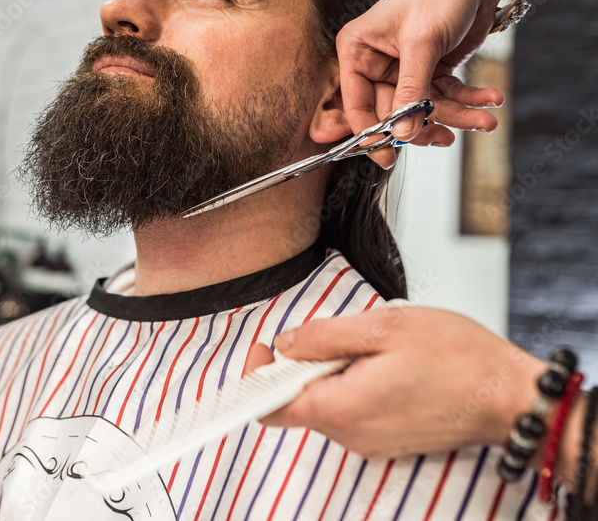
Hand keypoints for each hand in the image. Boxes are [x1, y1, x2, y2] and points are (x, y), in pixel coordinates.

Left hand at [241, 305, 546, 460]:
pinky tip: (391, 366)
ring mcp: (370, 442)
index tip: (262, 347)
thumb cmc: (460, 360)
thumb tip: (286, 342)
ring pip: (327, 403)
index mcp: (341, 408)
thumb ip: (323, 335)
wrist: (512, 397)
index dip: (256, 376)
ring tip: (378, 349)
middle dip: (307, 363)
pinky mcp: (388, 440)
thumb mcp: (382, 326)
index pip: (269, 407)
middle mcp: (351, 435)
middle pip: (299, 400)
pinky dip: (357, 384)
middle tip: (342, 335)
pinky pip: (353, 410)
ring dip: (337, 372)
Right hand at [337, 0, 505, 168]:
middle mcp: (376, 63)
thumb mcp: (422, 42)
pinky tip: (489, 101)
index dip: (372, 133)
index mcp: (357, 51)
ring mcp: (405, 70)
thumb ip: (412, 90)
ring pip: (424, 109)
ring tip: (485, 120)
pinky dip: (469, 100)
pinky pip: (446, 96)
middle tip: (449, 138)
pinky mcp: (432, 71)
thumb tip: (404, 133)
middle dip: (426, 124)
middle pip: (393, 112)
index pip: (356, 103)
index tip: (389, 157)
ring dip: (456, 116)